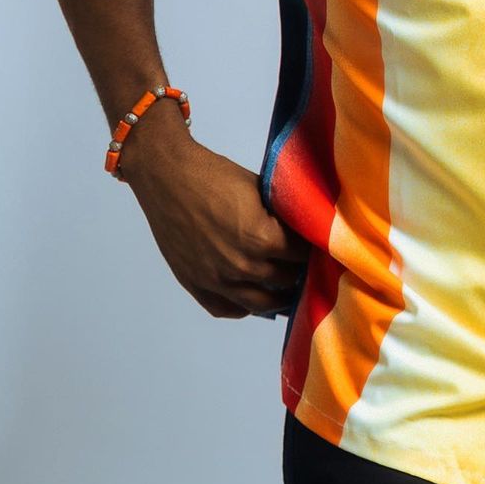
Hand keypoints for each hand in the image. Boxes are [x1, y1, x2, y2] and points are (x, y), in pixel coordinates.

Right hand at [125, 131, 310, 317]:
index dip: (311, 248)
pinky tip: (254, 297)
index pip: (301, 254)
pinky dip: (244, 307)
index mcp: (262, 238)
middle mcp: (241, 265)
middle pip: (285, 280)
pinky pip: (226, 309)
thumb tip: (300, 228)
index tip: (317, 246)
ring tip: (288, 287)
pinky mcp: (194, 283)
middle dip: (298, 271)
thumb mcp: (259, 189)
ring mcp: (216, 279)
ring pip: (260, 303)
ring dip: (277, 296)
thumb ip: (280, 214)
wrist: (168, 176)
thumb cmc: (213, 174)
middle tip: (305, 265)